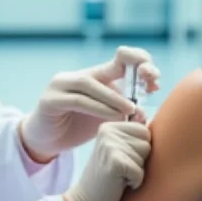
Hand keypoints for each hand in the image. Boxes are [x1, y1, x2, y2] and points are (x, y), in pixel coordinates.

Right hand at [20, 46, 159, 161]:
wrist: (46, 142)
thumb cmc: (79, 128)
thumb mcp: (106, 118)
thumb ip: (123, 113)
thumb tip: (144, 112)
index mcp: (96, 76)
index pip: (122, 59)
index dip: (140, 62)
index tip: (155, 81)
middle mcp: (78, 75)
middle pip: (109, 65)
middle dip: (134, 69)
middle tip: (150, 84)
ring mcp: (61, 85)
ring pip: (91, 83)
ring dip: (115, 96)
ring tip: (131, 110)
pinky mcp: (49, 100)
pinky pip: (77, 100)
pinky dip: (98, 108)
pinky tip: (113, 117)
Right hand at [62, 121, 151, 200]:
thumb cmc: (108, 178)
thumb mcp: (118, 150)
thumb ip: (131, 133)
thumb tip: (144, 112)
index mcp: (109, 126)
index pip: (145, 131)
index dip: (140, 150)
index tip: (123, 159)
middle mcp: (108, 131)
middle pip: (147, 143)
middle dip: (140, 160)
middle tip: (120, 170)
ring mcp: (109, 145)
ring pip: (145, 156)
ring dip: (136, 171)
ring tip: (119, 176)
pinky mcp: (114, 161)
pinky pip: (140, 171)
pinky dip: (134, 182)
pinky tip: (119, 184)